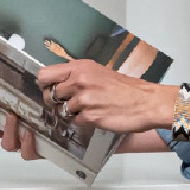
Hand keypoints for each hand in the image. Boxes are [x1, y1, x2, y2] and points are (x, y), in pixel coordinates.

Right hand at [0, 100, 39, 159]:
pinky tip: (29, 133)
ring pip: (8, 144)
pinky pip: (27, 154)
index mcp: (2, 126)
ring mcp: (22, 144)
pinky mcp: (38, 151)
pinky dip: (27, 145)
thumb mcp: (11, 105)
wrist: (62, 122)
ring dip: (9, 130)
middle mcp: (10, 136)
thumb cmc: (34, 114)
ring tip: (14, 117)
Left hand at [35, 60, 177, 134]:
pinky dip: (83, 122)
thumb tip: (60, 82)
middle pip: (50, 94)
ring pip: (62, 110)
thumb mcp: (98, 72)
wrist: (146, 102)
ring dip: (72, 112)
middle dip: (56, 101)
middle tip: (67, 103)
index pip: (45, 74)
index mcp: (80, 67)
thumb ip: (78, 75)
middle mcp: (79, 81)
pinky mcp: (90, 117)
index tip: (48, 88)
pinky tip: (96, 116)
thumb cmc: (125, 88)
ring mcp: (84, 100)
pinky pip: (75, 122)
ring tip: (88, 109)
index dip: (44, 84)